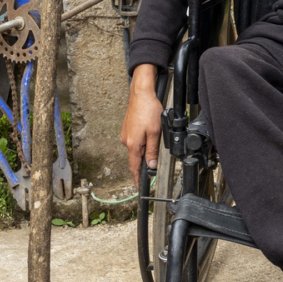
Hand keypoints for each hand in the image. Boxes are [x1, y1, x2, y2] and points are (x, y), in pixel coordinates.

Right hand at [121, 63, 162, 180]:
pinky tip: (149, 131)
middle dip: (146, 160)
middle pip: (137, 157)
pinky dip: (143, 140)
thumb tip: (151, 165)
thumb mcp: (155, 133)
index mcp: (132, 144)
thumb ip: (152, 151)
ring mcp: (126, 135)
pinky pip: (136, 140)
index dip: (137, 179)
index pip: (135, 167)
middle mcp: (126, 141)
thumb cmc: (148, 110)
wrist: (141, 94)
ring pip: (137, 148)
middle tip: (156, 156)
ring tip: (154, 135)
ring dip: (146, 147)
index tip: (139, 188)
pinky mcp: (128, 129)